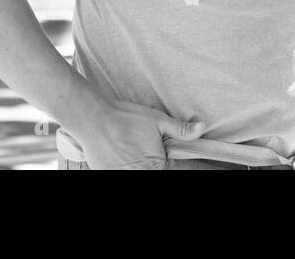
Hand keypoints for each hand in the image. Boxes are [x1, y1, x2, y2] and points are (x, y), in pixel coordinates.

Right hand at [75, 100, 207, 169]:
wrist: (92, 119)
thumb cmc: (125, 118)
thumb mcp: (157, 120)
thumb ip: (180, 129)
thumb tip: (202, 127)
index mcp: (156, 166)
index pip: (179, 171)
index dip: (187, 166)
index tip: (195, 163)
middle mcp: (140, 174)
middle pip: (158, 171)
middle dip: (160, 164)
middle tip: (147, 149)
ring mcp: (123, 177)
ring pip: (140, 173)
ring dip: (142, 164)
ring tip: (134, 151)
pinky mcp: (109, 175)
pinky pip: (125, 173)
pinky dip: (128, 166)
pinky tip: (125, 156)